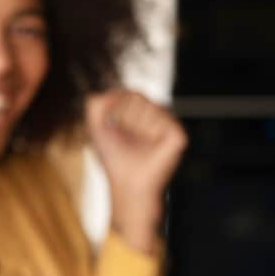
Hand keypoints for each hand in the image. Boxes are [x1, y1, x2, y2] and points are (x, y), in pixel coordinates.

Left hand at [86, 90, 186, 252]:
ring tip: (137, 143)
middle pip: (136, 95)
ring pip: (147, 104)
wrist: (126, 183)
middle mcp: (159, 114)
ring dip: (133, 125)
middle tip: (125, 139)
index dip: (114, 111)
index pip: (126, 93)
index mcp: (142, 111)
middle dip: (122, 117)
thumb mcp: (95, 127)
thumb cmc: (113, 157)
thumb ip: (95, 103)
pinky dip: (148, 131)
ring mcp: (170, 124)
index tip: (113, 130)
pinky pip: (160, 117)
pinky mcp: (179, 135)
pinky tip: (150, 145)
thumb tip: (111, 91)